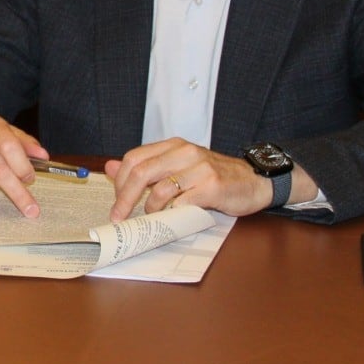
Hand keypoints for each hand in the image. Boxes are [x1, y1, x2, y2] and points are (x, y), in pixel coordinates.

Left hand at [104, 138, 276, 220]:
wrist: (254, 180)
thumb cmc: (213, 176)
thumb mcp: (178, 166)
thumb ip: (146, 166)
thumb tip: (109, 167)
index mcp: (172, 145)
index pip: (133, 158)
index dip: (119, 181)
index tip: (116, 202)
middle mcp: (184, 152)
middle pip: (141, 172)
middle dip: (125, 198)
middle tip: (119, 216)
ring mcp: (199, 168)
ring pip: (159, 189)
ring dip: (149, 209)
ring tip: (151, 217)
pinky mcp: (212, 186)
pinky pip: (182, 203)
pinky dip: (172, 214)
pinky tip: (172, 218)